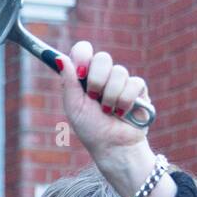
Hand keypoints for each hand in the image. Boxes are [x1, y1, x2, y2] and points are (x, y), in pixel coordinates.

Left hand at [55, 40, 153, 160]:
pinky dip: (125, 101)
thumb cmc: (91, 129)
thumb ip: (68, 81)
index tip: (81, 72)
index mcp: (84, 76)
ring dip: (111, 96)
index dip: (83, 55)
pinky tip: (122, 113)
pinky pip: (134, 83)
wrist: (113, 147)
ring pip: (119, 71)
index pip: (83, 49)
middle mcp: (102, 75)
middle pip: (103, 57)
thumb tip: (58, 57)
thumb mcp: (74, 106)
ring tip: (108, 111)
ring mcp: (121, 80)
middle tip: (93, 97)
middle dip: (97, 80)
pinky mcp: (138, 89)